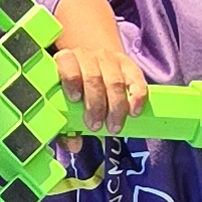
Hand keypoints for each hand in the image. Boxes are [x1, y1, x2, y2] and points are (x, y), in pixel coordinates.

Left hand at [55, 16, 146, 131]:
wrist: (94, 64)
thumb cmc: (75, 89)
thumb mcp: (65, 103)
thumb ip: (65, 126)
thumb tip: (74, 145)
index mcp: (66, 60)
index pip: (68, 64)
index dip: (72, 80)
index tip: (75, 99)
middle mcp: (88, 56)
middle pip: (93, 77)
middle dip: (95, 105)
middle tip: (96, 126)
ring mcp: (109, 59)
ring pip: (115, 81)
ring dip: (115, 107)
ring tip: (113, 127)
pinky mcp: (128, 65)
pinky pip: (136, 79)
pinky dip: (137, 97)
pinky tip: (133, 112)